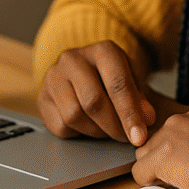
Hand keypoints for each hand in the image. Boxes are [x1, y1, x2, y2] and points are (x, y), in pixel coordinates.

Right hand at [38, 41, 156, 144]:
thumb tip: (146, 119)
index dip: (130, 113)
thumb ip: (141, 100)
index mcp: (102, 50)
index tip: (139, 137)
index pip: (117, 84)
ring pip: (74, 115)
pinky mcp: (42, 97)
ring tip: (108, 129)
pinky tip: (89, 126)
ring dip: (96, 131)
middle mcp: (73, 58)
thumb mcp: (134, 82)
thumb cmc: (114, 79)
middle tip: (126, 138)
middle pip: (93, 101)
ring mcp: (53, 77)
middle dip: (113, 126)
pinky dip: (78, 133)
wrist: (86, 73)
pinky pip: (60, 125)